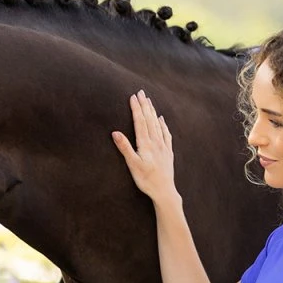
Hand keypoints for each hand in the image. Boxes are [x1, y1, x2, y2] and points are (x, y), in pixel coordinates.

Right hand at [112, 89, 177, 203]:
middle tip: (141, 92)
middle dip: (144, 105)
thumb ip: (125, 147)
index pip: (140, 122)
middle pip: (149, 119)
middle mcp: (156, 142)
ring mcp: (163, 146)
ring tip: (149, 101)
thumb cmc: (146, 180)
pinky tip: (161, 119)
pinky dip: (163, 124)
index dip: (136, 108)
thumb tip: (114, 132)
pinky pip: (166, 133)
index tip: (133, 96)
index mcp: (146, 144)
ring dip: (152, 111)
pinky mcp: (168, 152)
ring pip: (158, 124)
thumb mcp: (132, 165)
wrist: (164, 191)